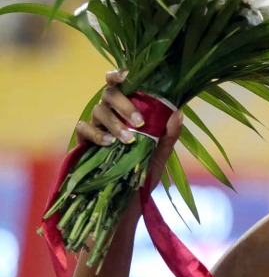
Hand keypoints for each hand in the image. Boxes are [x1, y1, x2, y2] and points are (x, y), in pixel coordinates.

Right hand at [74, 69, 181, 187]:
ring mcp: (96, 127)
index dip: (121, 75)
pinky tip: (108, 143)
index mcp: (131, 111)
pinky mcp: (83, 142)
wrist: (127, 201)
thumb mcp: (161, 155)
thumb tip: (177, 113)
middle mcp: (112, 114)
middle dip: (124, 104)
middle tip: (139, 121)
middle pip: (110, 94)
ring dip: (114, 122)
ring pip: (98, 110)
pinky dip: (95, 133)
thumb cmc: (145, 173)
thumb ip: (169, 135)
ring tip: (128, 139)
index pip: (123, 86)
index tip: (128, 75)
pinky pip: (83, 128)